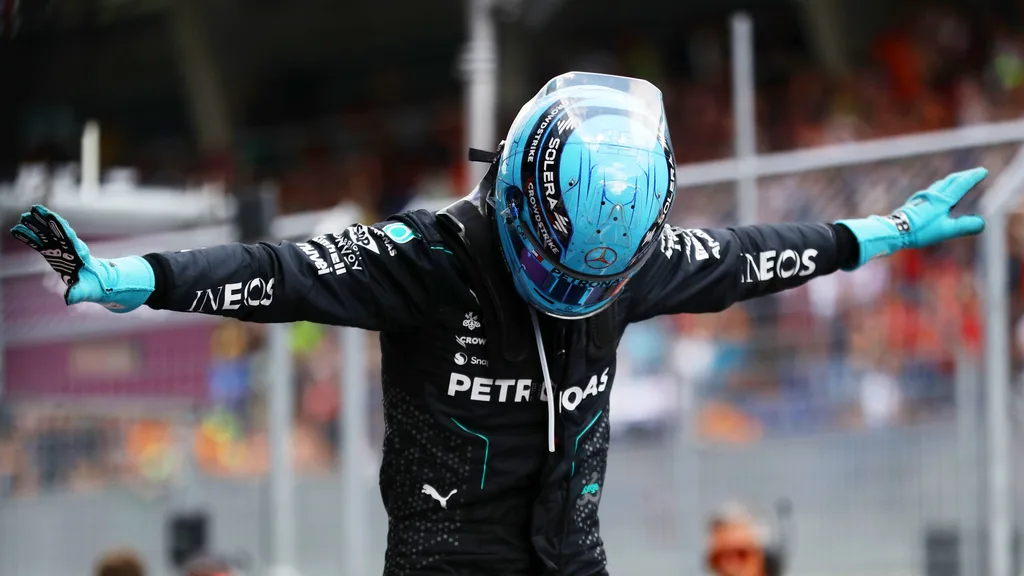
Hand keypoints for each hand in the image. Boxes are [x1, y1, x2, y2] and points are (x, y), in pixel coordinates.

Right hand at [10, 205, 154, 312]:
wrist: (95, 283)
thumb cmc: (93, 287)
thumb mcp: (86, 291)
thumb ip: (77, 293)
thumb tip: (68, 299)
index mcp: (80, 254)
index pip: (69, 238)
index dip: (60, 227)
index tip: (51, 216)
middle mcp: (69, 248)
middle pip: (56, 231)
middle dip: (47, 220)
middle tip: (35, 209)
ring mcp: (59, 249)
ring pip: (46, 234)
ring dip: (36, 225)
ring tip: (24, 216)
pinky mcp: (51, 253)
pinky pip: (38, 243)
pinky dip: (28, 237)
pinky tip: (16, 230)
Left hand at [837, 167, 987, 269]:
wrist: (893, 230)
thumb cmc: (919, 231)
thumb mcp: (945, 230)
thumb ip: (964, 226)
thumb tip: (982, 223)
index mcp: (942, 199)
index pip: (961, 184)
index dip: (973, 177)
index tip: (983, 171)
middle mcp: (933, 195)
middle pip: (951, 180)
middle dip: (964, 175)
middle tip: (975, 172)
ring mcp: (922, 198)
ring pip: (940, 184)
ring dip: (952, 181)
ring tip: (958, 181)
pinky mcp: (915, 203)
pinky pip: (932, 191)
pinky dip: (941, 188)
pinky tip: (936, 195)